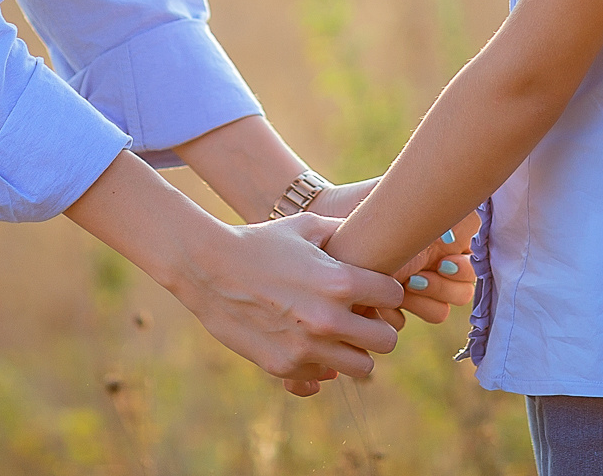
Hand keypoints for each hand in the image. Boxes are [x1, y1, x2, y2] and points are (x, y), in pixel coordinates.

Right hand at [166, 212, 403, 394]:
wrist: (208, 269)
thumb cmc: (260, 241)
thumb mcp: (305, 226)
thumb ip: (344, 231)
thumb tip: (373, 229)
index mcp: (339, 282)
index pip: (394, 296)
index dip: (387, 290)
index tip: (375, 290)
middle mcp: (328, 319)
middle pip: (387, 341)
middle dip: (378, 327)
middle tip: (363, 318)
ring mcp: (307, 347)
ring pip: (362, 367)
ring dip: (355, 351)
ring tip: (340, 335)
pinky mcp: (284, 366)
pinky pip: (323, 375)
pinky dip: (321, 362)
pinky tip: (309, 342)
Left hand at [313, 179, 477, 326]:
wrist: (327, 218)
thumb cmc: (369, 205)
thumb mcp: (412, 203)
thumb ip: (450, 214)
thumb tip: (469, 237)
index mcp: (441, 243)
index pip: (470, 270)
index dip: (460, 270)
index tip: (443, 260)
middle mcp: (430, 267)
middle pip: (460, 294)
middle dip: (441, 287)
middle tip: (415, 277)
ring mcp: (409, 289)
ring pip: (437, 311)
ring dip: (421, 302)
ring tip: (397, 285)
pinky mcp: (384, 306)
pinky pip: (400, 323)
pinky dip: (389, 312)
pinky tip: (374, 299)